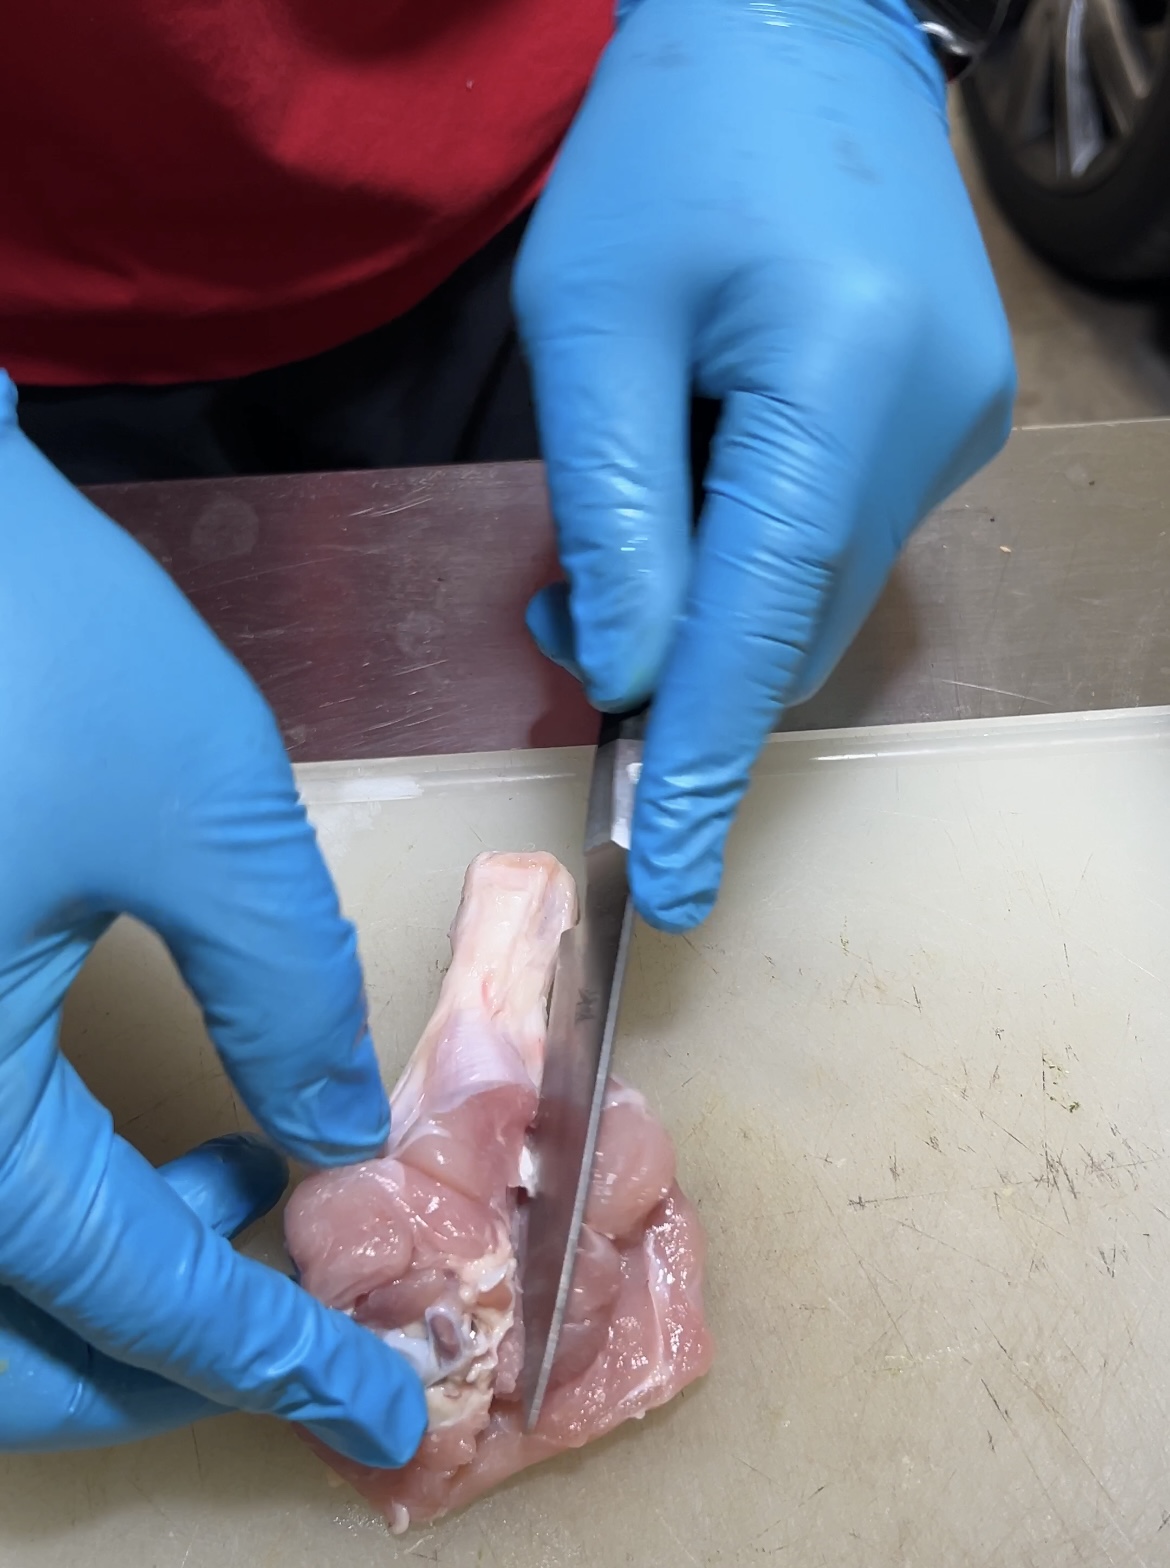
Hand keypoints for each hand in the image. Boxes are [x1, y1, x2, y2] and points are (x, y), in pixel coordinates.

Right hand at [0, 374, 424, 1463]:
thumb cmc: (18, 629)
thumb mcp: (193, 810)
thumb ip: (282, 986)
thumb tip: (338, 1128)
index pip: (116, 1289)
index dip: (262, 1355)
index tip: (379, 1410)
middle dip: (153, 1363)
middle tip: (298, 1319)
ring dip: (91, 1296)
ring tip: (237, 1200)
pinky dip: (44, 1212)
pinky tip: (147, 1143)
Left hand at [515, 0, 1014, 930]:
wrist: (793, 29)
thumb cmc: (665, 148)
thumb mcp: (589, 317)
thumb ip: (614, 507)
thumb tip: (635, 673)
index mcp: (842, 377)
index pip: (760, 620)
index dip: (703, 760)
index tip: (674, 883)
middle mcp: (931, 421)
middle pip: (795, 623)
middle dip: (681, 660)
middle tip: (574, 617)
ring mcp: (958, 426)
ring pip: (817, 590)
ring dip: (715, 599)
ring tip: (627, 522)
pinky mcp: (951, 420)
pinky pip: (840, 536)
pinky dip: (761, 548)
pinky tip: (706, 475)